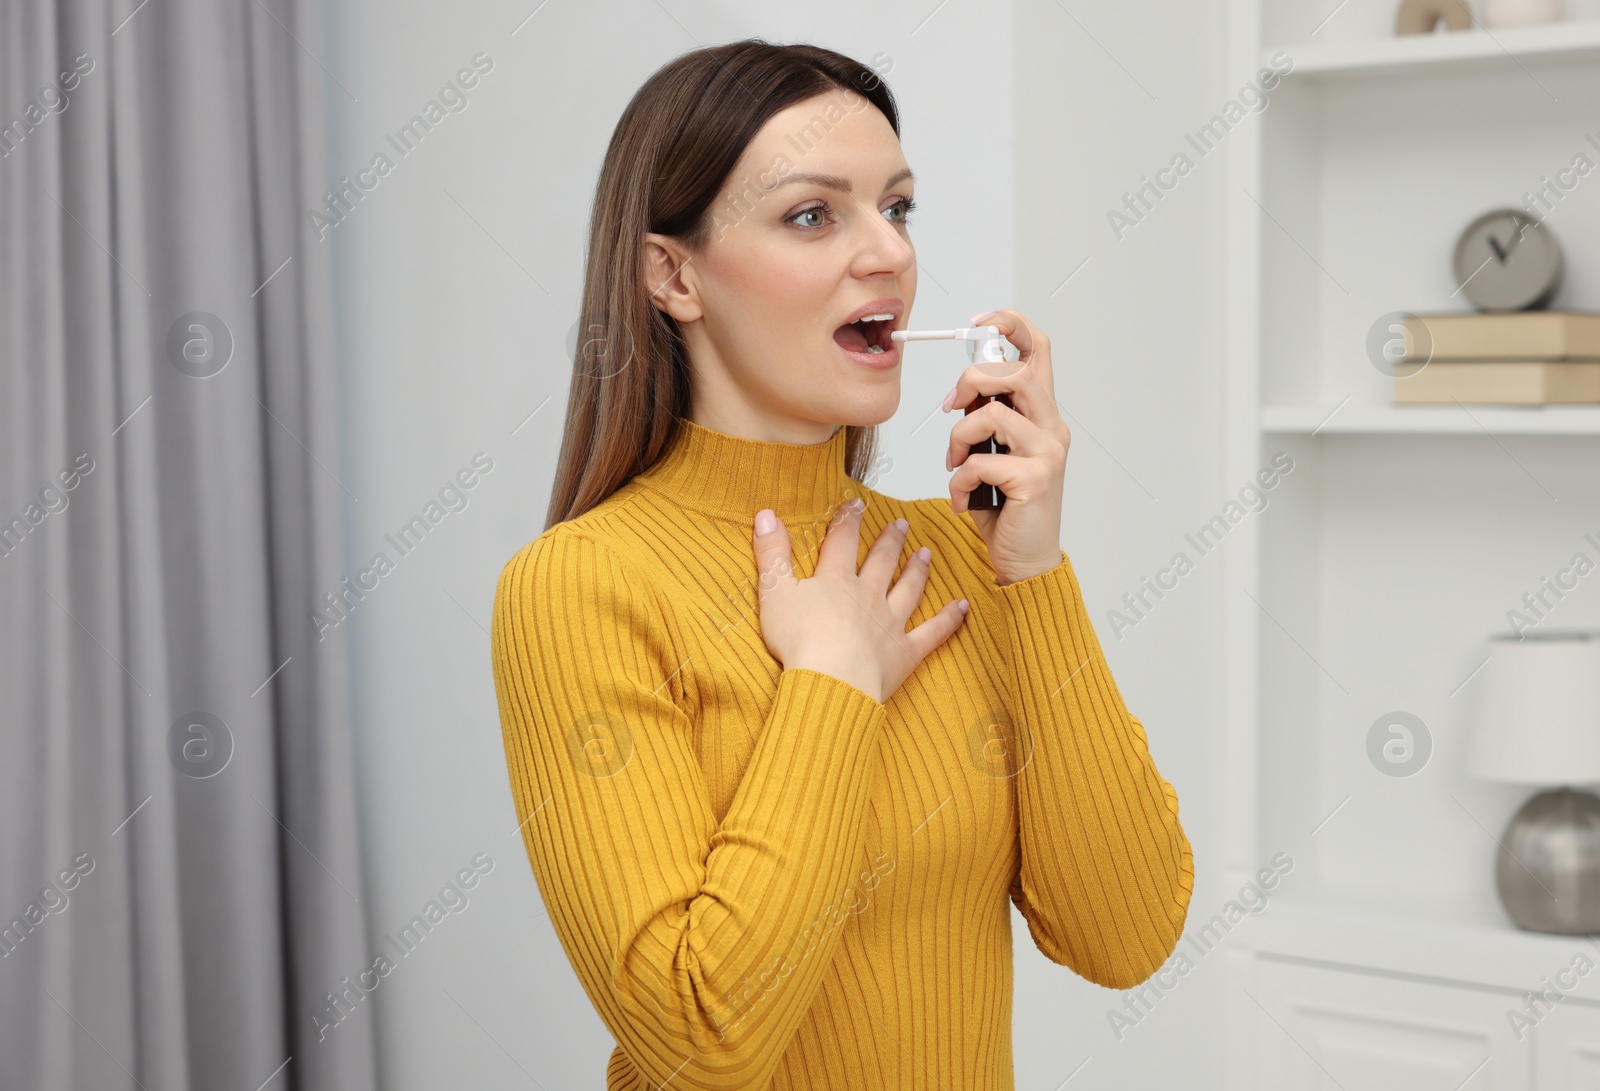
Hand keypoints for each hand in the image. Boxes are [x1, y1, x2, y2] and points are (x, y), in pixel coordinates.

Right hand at [751, 498, 968, 703]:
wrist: (831, 680)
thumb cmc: (799, 641)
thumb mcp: (774, 593)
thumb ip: (771, 554)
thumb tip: (766, 516)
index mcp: (835, 581)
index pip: (842, 541)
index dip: (848, 520)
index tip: (856, 505)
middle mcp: (867, 595)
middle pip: (881, 561)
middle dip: (890, 541)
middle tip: (901, 524)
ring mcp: (890, 623)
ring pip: (908, 589)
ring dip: (917, 570)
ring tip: (925, 554)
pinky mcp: (905, 652)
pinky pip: (933, 632)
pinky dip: (949, 619)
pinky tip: (962, 606)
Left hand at [943, 308, 1069, 585]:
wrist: (1025, 561)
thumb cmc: (1007, 510)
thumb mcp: (996, 454)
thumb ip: (987, 422)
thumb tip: (961, 394)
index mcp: (1043, 416)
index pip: (1037, 350)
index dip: (1009, 324)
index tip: (977, 323)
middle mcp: (1052, 429)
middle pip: (1013, 372)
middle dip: (970, 382)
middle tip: (951, 409)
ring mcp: (1047, 454)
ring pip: (991, 415)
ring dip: (958, 439)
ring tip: (955, 464)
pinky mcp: (1033, 481)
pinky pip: (979, 463)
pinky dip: (958, 482)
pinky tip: (963, 500)